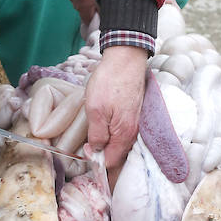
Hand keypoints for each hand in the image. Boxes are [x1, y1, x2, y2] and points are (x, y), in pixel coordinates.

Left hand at [84, 45, 147, 176]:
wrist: (126, 59)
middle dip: (104, 159)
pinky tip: (105, 130)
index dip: (96, 161)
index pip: (111, 162)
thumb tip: (96, 151)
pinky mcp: (134, 114)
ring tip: (95, 143)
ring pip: (121, 145)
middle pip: (118, 156)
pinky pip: (124, 134)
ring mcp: (135, 123)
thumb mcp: (95, 110)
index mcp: (124, 135)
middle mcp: (134, 132)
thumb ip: (97, 134)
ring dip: (109, 148)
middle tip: (88, 152)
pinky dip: (114, 137)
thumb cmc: (110, 81)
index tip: (84, 150)